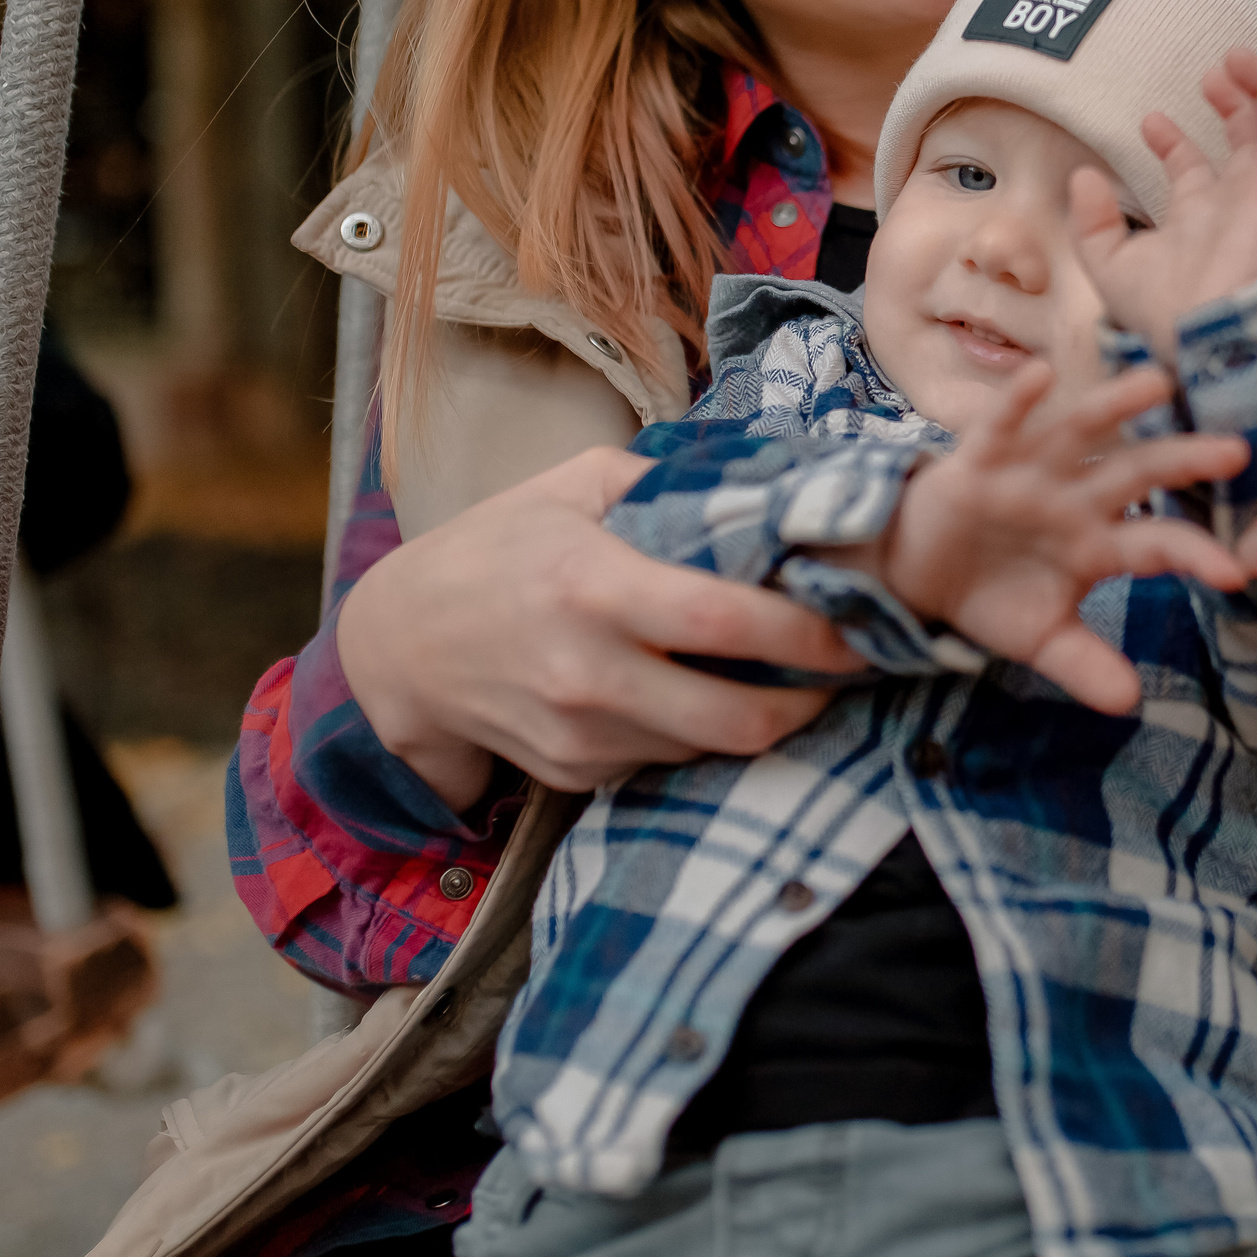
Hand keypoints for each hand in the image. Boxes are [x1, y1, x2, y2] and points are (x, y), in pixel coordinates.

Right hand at [338, 446, 867, 807]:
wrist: (396, 645)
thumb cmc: (493, 549)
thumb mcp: (570, 486)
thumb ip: (665, 483)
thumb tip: (762, 490)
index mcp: (594, 586)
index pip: (726, 621)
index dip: (808, 632)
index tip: (859, 624)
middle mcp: (590, 672)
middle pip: (739, 719)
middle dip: (811, 701)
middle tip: (845, 669)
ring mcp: (581, 735)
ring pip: (711, 748)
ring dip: (761, 718)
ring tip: (789, 676)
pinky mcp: (576, 773)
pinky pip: (667, 760)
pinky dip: (698, 734)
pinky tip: (701, 692)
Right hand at [884, 363, 1248, 714]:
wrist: (917, 574)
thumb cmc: (992, 595)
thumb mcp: (1039, 640)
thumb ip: (1085, 665)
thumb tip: (1130, 704)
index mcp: (1098, 543)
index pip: (1158, 544)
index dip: (1195, 554)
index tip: (1237, 572)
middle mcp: (1076, 498)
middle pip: (1138, 472)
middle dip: (1183, 460)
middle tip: (1236, 450)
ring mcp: (1031, 472)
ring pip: (1080, 433)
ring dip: (1115, 405)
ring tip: (1154, 383)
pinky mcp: (980, 460)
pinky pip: (1000, 426)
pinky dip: (1017, 402)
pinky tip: (1039, 377)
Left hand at [1071, 48, 1256, 361]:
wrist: (1207, 327)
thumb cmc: (1162, 310)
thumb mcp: (1109, 266)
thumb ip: (1093, 222)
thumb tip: (1083, 176)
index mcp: (1197, 221)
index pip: (1191, 171)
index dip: (1172, 141)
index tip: (1149, 119)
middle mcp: (1234, 203)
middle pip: (1242, 142)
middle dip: (1229, 104)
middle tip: (1211, 74)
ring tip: (1238, 56)